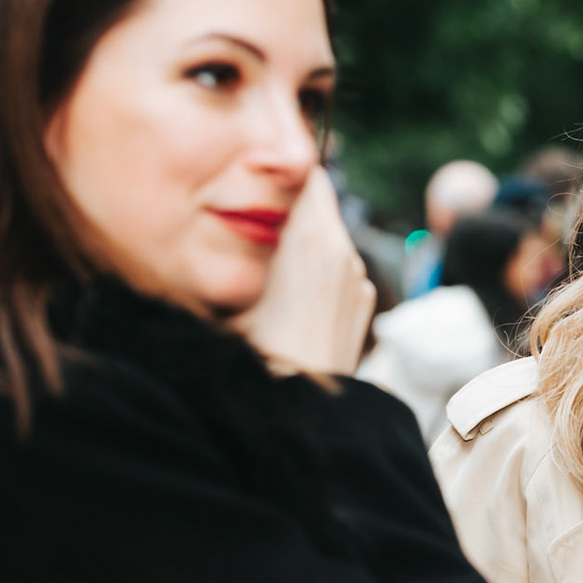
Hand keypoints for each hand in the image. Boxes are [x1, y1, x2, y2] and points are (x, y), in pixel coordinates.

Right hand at [232, 168, 373, 374]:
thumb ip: (230, 247)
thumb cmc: (255, 352)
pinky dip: (319, 271)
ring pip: (328, 235)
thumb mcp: (226, 292)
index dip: (278, 174)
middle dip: (287, 205)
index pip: (303, 175)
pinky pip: (340, 268)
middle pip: (316, 201)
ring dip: (303, 239)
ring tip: (270, 265)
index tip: (254, 179)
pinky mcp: (364, 299)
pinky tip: (293, 299)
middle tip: (252, 217)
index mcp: (308, 236)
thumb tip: (218, 221)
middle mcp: (341, 248)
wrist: (304, 408)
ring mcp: (357, 275)